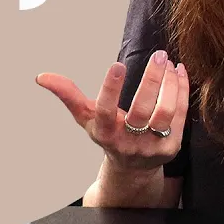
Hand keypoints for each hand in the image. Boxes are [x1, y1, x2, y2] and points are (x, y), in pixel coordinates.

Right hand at [36, 50, 188, 175]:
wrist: (133, 168)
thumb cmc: (108, 134)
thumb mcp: (86, 117)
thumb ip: (67, 95)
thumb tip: (41, 77)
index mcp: (105, 133)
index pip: (105, 111)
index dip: (110, 89)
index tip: (117, 64)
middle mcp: (128, 142)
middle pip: (143, 110)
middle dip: (151, 81)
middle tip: (158, 55)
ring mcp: (152, 147)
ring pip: (166, 113)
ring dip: (170, 85)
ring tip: (168, 63)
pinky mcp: (172, 147)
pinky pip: (181, 115)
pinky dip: (181, 91)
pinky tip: (179, 72)